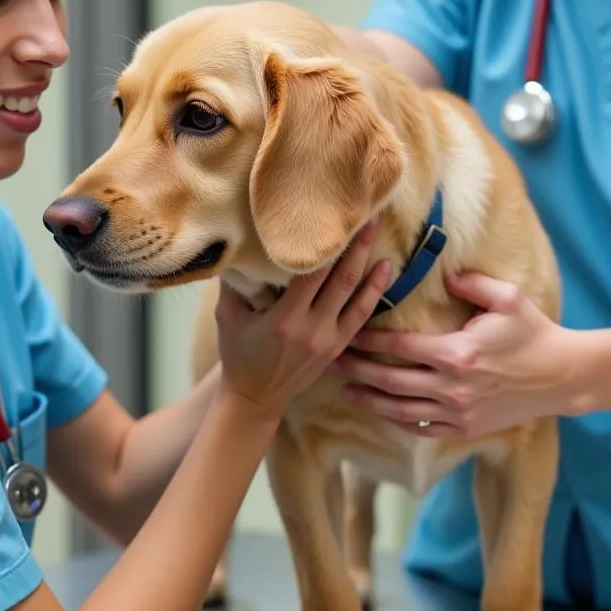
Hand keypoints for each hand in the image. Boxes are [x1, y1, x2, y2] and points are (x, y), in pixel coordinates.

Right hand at [216, 221, 391, 418]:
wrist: (255, 398)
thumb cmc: (238, 355)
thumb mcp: (227, 318)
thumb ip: (232, 284)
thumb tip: (234, 245)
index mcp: (285, 319)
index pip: (311, 273)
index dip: (325, 245)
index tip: (332, 216)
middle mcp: (312, 328)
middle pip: (342, 279)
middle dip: (356, 245)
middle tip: (367, 212)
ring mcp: (329, 339)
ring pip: (357, 295)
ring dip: (370, 263)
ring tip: (377, 232)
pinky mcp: (338, 346)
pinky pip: (362, 315)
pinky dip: (375, 291)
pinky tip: (384, 269)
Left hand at [334, 272, 578, 437]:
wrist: (564, 377)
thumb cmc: (535, 333)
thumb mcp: (507, 299)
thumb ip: (472, 283)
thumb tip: (444, 273)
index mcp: (456, 354)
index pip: (399, 347)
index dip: (370, 341)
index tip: (350, 334)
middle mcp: (452, 387)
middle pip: (390, 381)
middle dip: (358, 371)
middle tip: (333, 362)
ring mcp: (458, 412)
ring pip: (400, 410)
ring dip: (369, 401)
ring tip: (346, 390)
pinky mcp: (466, 429)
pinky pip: (422, 428)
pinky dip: (398, 420)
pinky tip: (382, 411)